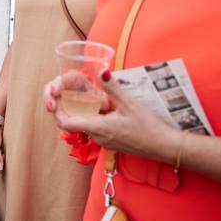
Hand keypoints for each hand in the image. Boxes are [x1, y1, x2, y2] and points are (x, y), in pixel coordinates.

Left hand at [43, 70, 180, 162]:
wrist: (165, 148)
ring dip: (82, 112)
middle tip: (69, 92)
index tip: (55, 98)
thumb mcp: (130, 104)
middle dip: (68, 108)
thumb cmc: (149, 128)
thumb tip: (101, 72)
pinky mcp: (112, 142)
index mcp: (98, 128)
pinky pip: (96, 129)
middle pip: (73, 123)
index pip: (66, 123)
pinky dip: (93, 117)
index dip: (57, 111)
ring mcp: (105, 141)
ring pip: (85, 125)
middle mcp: (97, 137)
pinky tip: (104, 107)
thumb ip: (113, 88)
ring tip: (86, 96)